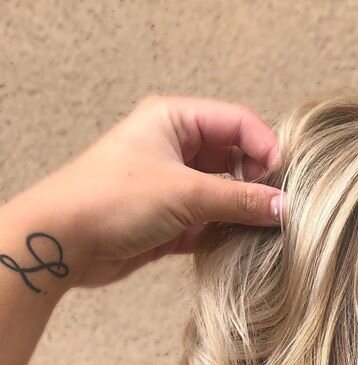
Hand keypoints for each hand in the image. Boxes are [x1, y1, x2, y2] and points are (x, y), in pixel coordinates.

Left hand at [2, 93, 285, 290]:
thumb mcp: (186, 194)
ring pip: (226, 191)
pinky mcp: (171, 219)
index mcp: (176, 119)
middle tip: (280, 207)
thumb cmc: (114, 199)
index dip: (267, 147)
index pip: (239, 122)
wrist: (64, 242)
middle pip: (236, 157)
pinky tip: (245, 245)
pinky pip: (212, 221)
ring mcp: (174, 184)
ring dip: (245, 209)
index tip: (285, 179)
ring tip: (267, 229)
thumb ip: (240, 200)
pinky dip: (229, 231)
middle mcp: (176, 147)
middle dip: (259, 180)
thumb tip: (285, 207)